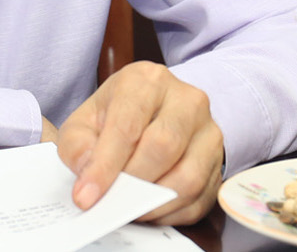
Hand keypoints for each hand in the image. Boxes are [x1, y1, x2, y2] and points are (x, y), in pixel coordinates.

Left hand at [52, 61, 225, 224]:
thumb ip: (77, 147)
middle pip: (162, 148)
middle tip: (109, 202)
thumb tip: (88, 176)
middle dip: (132, 183)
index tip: (87, 196)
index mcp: (147, 81)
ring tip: (128, 208)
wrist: (157, 112)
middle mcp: (186, 100)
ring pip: (187, 177)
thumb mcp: (85, 122)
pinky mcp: (219, 162)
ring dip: (153, 202)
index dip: (105, 166)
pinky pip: (200, 198)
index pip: (127, 127)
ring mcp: (209, 131)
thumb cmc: (118, 116)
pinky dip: (171, 213)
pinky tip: (150, 210)